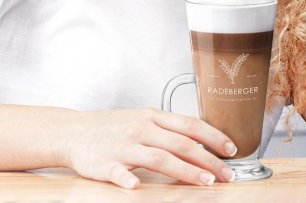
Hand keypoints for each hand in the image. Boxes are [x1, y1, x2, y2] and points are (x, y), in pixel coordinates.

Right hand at [60, 108, 236, 188]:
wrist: (74, 131)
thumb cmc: (113, 128)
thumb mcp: (142, 120)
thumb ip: (168, 129)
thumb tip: (201, 142)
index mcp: (151, 117)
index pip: (188, 124)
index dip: (213, 136)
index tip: (231, 149)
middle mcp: (141, 128)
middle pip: (180, 143)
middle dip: (208, 159)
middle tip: (226, 175)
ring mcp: (123, 145)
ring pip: (158, 157)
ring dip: (183, 170)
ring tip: (204, 182)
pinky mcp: (105, 162)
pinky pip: (118, 172)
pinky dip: (127, 179)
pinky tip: (137, 188)